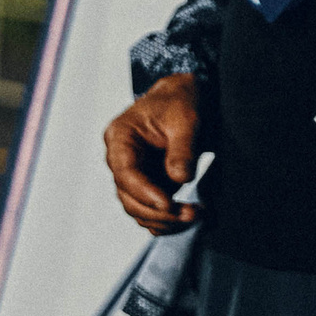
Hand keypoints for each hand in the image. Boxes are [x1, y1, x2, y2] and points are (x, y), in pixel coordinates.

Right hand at [103, 73, 200, 235]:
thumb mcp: (185, 118)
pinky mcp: (147, 183)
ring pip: (137, 207)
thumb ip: (182, 148)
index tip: (168, 204)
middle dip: (157, 211)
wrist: (184, 96)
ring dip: (163, 219)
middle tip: (189, 214)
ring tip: (194, 216)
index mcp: (121, 137)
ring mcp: (133, 173)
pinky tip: (186, 218)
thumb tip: (179, 179)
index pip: (125, 172)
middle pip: (128, 196)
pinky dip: (165, 219)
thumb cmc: (179, 100)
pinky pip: (149, 208)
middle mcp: (121, 158)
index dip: (144, 192)